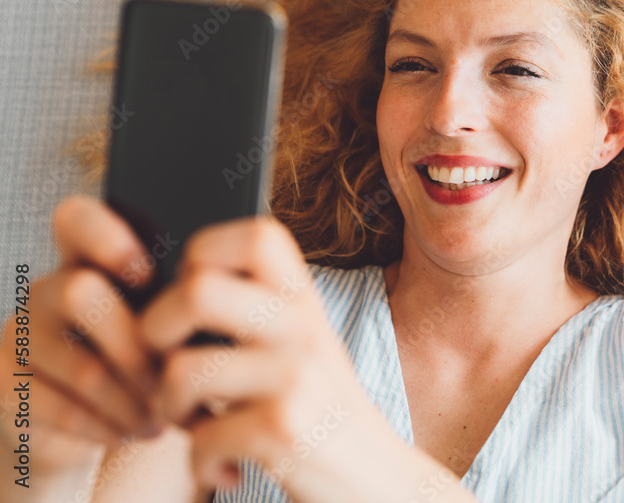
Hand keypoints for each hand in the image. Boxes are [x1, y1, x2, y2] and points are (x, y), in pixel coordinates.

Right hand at [0, 195, 164, 483]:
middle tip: (172, 376)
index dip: (107, 236)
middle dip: (138, 344)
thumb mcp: (159, 326)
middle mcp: (47, 290)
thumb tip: (219, 310)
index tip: (148, 274)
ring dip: (134, 399)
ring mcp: (19, 337)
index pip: (76, 219)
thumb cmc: (140, 361)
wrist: (86, 425)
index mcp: (88, 261)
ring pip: (82, 365)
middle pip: (79, 292)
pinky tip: (136, 430)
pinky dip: (111, 425)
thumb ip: (175, 305)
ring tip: (165, 414)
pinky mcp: (5, 387)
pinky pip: (62, 408)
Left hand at [139, 216, 385, 497]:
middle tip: (169, 362)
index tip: (193, 295)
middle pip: (198, 290)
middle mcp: (304, 328)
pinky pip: (199, 437)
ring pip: (182, 370)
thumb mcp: (303, 348)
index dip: (203, 253)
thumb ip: (260, 310)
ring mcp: (296, 376)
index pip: (255, 235)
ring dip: (170, 410)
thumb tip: (179, 284)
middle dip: (156, 332)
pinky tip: (225, 466)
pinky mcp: (284, 429)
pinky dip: (200, 463)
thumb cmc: (320, 416)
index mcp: (305, 302)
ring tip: (195, 425)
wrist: (377, 482)